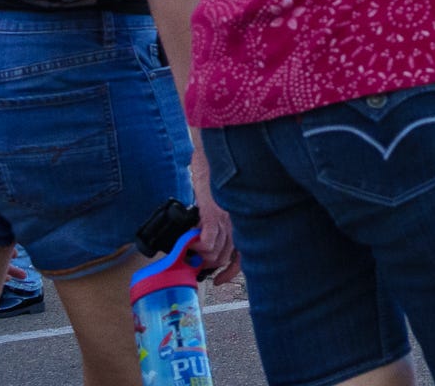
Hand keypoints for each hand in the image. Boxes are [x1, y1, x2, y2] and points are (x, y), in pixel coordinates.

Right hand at [188, 142, 239, 286]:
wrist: (210, 154)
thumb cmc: (217, 175)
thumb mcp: (224, 201)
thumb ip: (222, 220)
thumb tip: (208, 237)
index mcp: (243, 221)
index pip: (242, 256)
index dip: (230, 273)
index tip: (219, 280)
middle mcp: (239, 222)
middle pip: (226, 259)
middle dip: (210, 266)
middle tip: (196, 263)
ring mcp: (227, 219)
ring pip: (216, 254)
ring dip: (200, 257)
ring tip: (190, 251)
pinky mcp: (213, 213)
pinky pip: (208, 241)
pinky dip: (197, 246)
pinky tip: (191, 242)